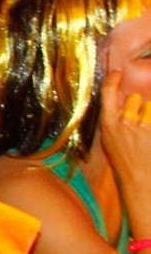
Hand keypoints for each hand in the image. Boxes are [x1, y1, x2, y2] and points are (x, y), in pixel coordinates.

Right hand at [99, 72, 150, 195]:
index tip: (118, 73)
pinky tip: (146, 134)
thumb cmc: (124, 162)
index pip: (108, 92)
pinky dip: (150, 119)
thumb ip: (113, 121)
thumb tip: (121, 102)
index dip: (113, 80)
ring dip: (148, 113)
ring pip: (149, 105)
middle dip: (138, 106)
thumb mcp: (109, 140)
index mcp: (108, 123)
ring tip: (146, 127)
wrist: (141, 179)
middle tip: (140, 120)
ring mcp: (143, 126)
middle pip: (134, 98)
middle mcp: (125, 122)